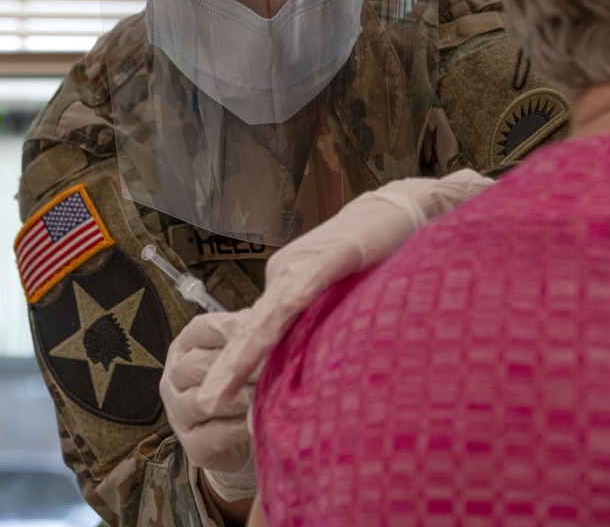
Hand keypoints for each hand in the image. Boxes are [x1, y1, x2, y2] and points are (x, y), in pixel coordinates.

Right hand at [159, 312, 257, 500]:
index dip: (232, 328)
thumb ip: (257, 336)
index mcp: (188, 345)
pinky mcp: (193, 445)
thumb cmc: (251, 381)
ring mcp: (179, 412)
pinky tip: (260, 419)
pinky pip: (214, 435)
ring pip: (203, 401)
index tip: (261, 326)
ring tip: (271, 391)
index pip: (203, 330)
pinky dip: (241, 427)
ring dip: (242, 396)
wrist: (247, 433)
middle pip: (198, 366)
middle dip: (239, 365)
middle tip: (273, 364)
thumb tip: (278, 321)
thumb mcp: (252, 350)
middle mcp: (176, 377)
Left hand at [196, 169, 493, 412]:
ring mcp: (309, 261)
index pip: (260, 332)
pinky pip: (308, 282)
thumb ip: (327, 329)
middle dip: (227, 367)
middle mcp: (289, 273)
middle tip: (202, 403)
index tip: (217, 402)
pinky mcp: (337, 251)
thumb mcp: (349, 301)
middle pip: (255, 326)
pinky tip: (270, 330)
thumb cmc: (383, 257)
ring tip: (221, 384)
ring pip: (272, 311)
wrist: (407, 207)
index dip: (239, 367)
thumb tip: (320, 374)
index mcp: (289, 285)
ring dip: (246, 350)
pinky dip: (290, 306)